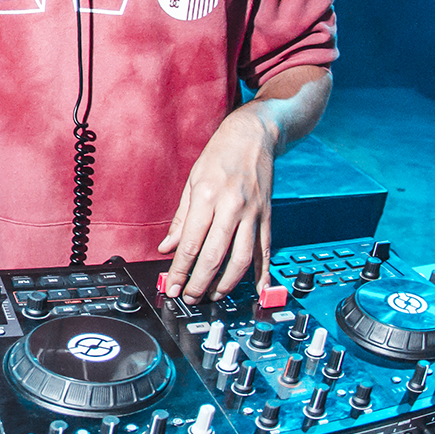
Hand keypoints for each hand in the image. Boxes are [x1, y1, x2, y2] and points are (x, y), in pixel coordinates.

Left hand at [158, 108, 276, 300]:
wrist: (253, 136)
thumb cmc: (220, 155)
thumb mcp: (192, 181)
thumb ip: (181, 219)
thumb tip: (167, 247)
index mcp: (207, 197)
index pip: (191, 243)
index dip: (181, 269)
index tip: (173, 285)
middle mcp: (231, 207)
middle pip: (214, 256)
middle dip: (200, 282)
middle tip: (190, 296)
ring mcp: (253, 214)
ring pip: (241, 259)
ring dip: (226, 283)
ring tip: (214, 295)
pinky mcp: (267, 217)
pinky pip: (264, 250)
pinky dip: (261, 273)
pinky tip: (256, 289)